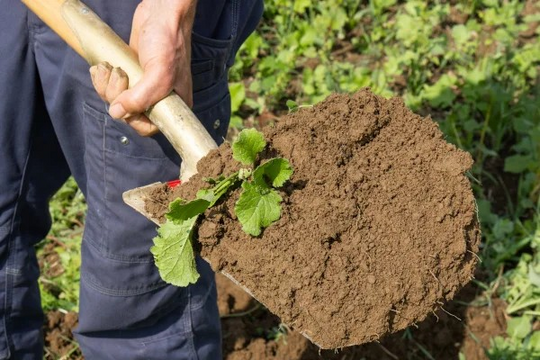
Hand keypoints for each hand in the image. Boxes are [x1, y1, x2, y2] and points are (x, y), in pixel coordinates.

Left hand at [89, 0, 196, 135]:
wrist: (160, 13)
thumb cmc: (167, 41)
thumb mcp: (159, 73)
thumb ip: (140, 98)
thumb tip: (117, 113)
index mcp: (173, 105)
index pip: (148, 127)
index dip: (133, 118)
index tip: (127, 100)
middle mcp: (159, 99)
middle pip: (128, 114)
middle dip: (116, 97)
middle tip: (119, 74)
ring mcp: (143, 87)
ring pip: (117, 101)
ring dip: (106, 86)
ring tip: (109, 67)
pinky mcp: (131, 75)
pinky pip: (112, 87)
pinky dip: (102, 79)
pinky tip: (103, 66)